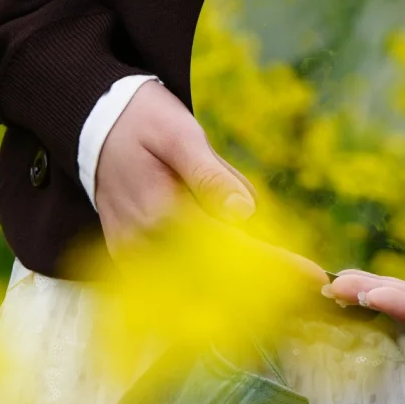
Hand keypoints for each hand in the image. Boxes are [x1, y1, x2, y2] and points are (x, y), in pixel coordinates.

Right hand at [94, 80, 325, 285]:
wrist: (91, 120)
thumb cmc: (142, 120)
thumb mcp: (181, 133)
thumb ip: (211, 174)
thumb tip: (244, 213)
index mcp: (160, 211)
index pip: (229, 248)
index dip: (275, 265)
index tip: (313, 277)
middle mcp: (142, 241)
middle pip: (214, 279)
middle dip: (261, 283)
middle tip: (306, 284)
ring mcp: (130, 252)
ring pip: (193, 283)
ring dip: (234, 284)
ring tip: (277, 277)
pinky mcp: (126, 253)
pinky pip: (172, 278)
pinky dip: (204, 281)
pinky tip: (236, 276)